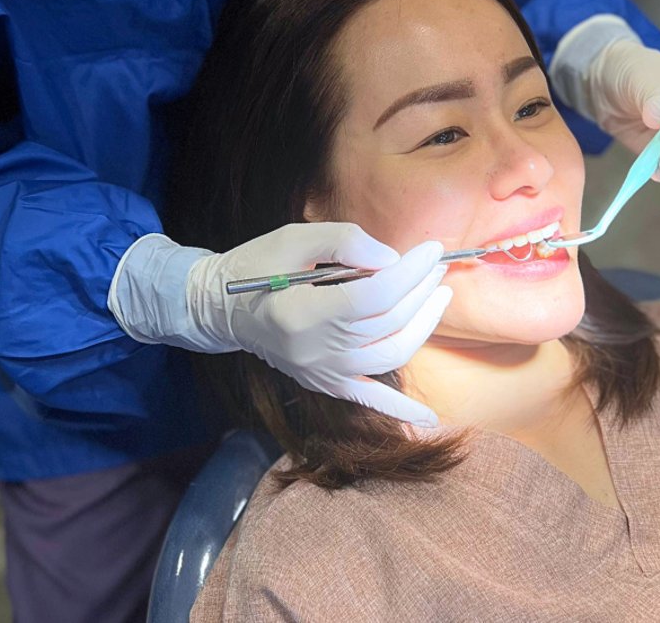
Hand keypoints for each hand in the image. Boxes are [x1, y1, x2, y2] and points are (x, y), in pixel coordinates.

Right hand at [109, 225, 452, 425]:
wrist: (222, 308)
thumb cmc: (257, 267)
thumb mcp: (293, 239)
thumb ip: (343, 241)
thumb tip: (392, 259)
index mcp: (302, 312)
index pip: (374, 296)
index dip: (410, 272)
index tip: (430, 248)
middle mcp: (314, 349)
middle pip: (388, 322)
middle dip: (421, 289)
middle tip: (436, 266)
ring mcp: (321, 372)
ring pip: (391, 354)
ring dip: (424, 325)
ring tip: (438, 296)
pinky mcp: (324, 383)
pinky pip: (368, 400)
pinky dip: (400, 411)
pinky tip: (429, 421)